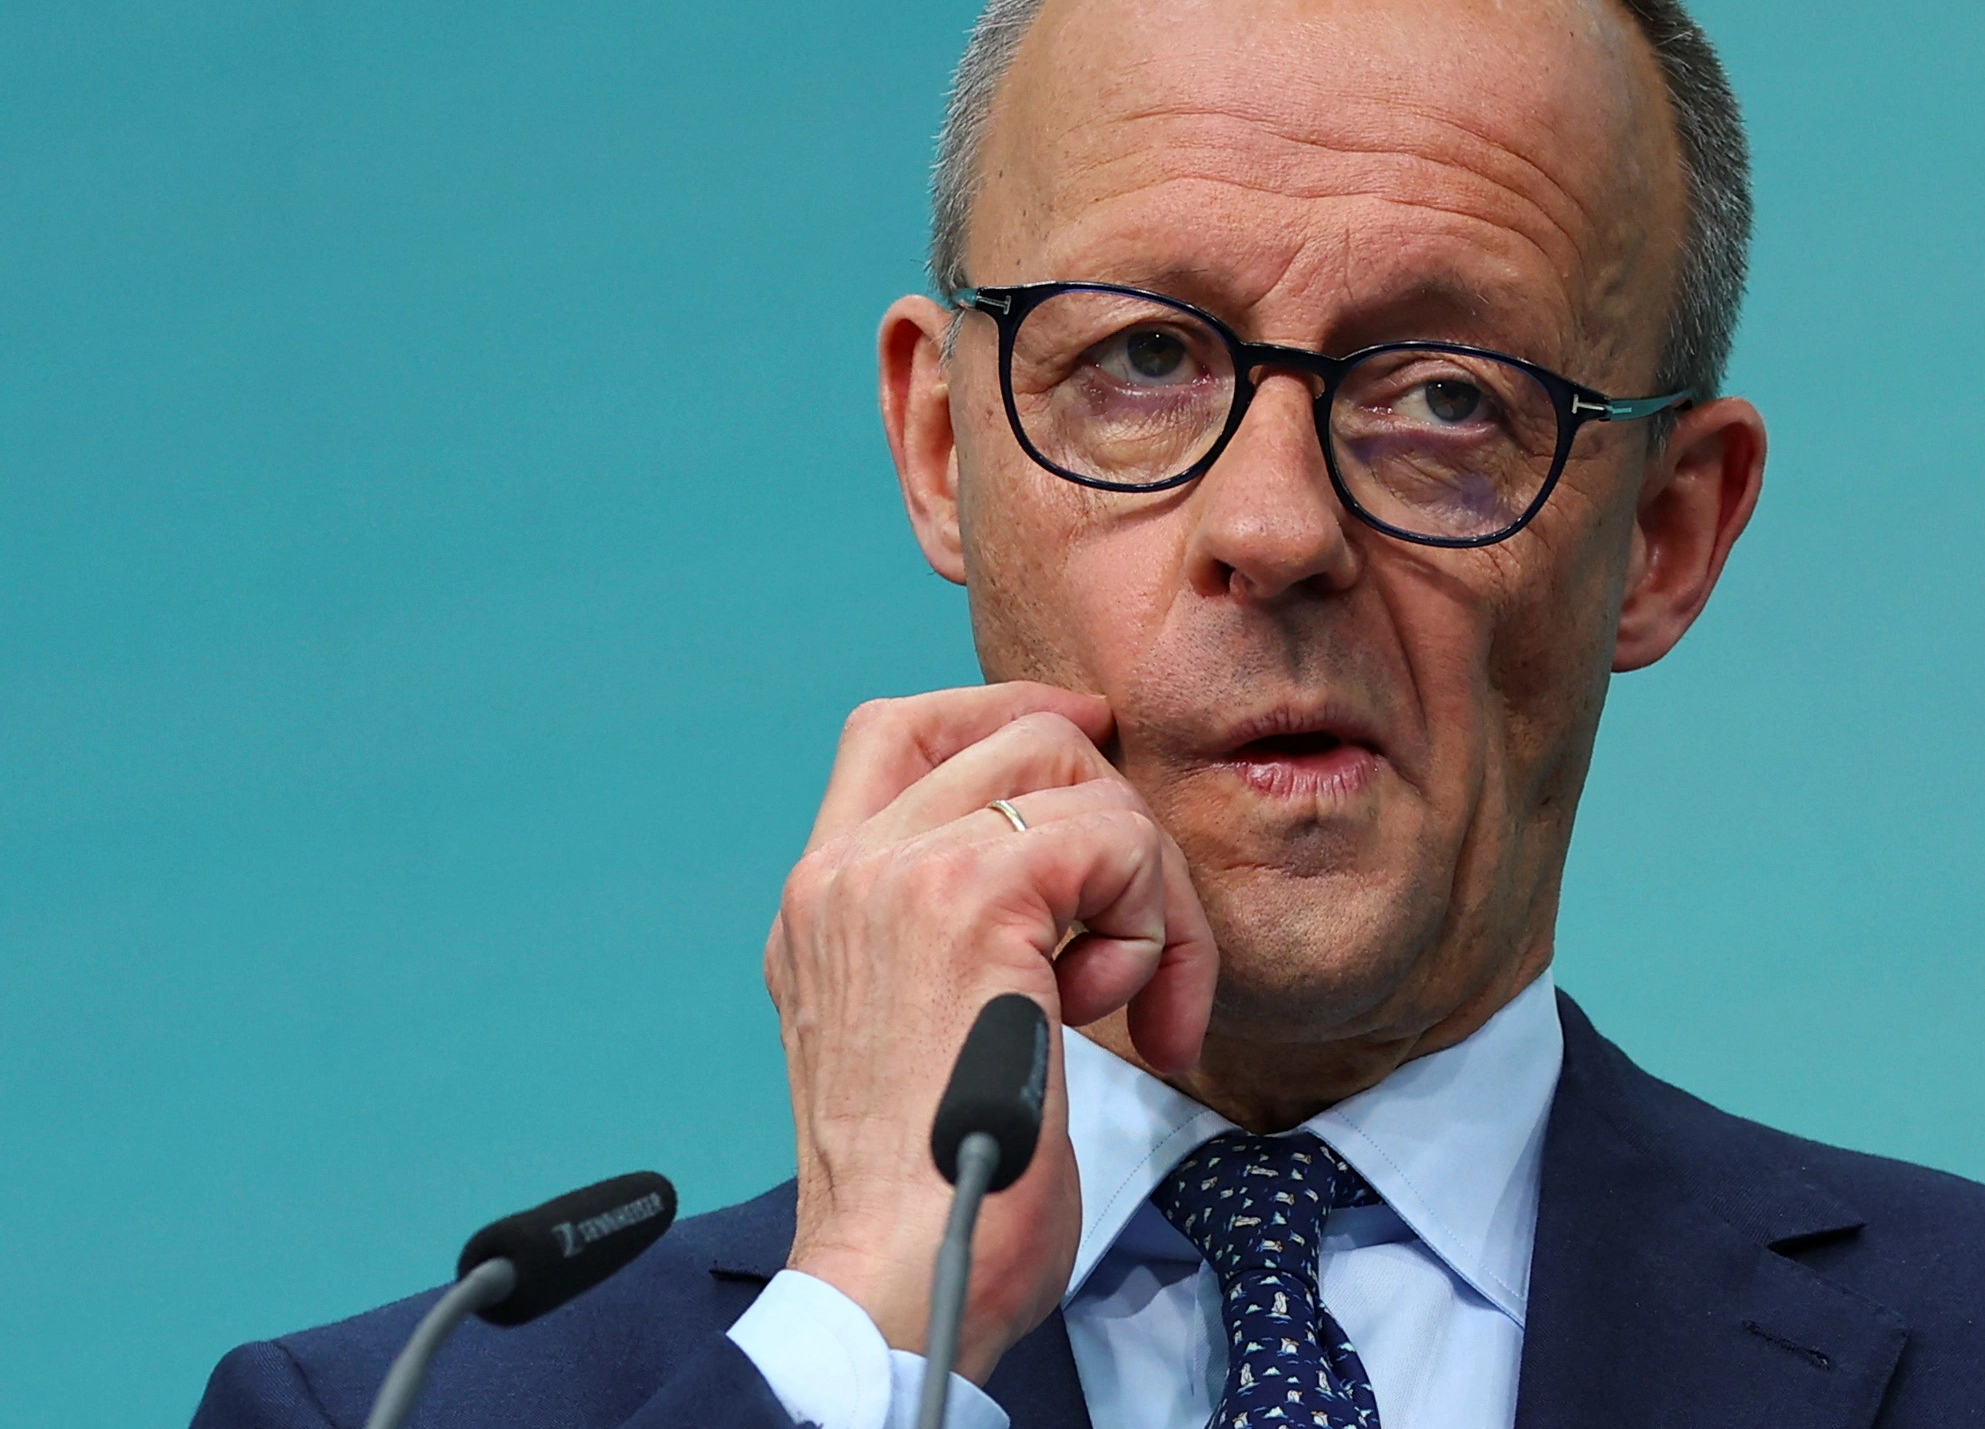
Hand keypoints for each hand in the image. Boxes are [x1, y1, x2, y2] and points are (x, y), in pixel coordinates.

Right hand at [765, 682, 1217, 1381]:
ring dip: (1148, 889)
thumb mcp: (932, 1028)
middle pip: (1018, 733)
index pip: (898, 729)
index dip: (1008, 713)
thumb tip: (1076, 855)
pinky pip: (1115, 842)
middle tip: (1144, 949)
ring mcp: (900, 875)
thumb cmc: (941, 1187)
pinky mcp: (970, 898)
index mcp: (826, 900)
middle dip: (1118, 823)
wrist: (902, 1275)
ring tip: (1132, 1003)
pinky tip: (1128, 1017)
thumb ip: (964, 931)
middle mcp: (845, 872)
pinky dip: (1154, 926)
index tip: (1092, 747)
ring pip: (1080, 778)